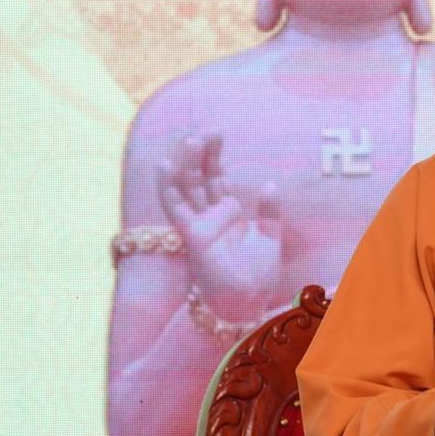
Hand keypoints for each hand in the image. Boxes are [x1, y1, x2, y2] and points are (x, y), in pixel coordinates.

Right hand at [157, 133, 281, 313]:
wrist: (246, 304)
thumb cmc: (256, 277)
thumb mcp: (270, 238)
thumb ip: (269, 212)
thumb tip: (269, 183)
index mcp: (228, 214)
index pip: (218, 177)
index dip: (216, 156)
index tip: (218, 133)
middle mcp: (210, 216)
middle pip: (202, 177)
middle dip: (203, 154)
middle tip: (209, 131)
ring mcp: (199, 225)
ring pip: (188, 187)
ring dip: (187, 164)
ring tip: (191, 141)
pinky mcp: (192, 235)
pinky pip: (176, 207)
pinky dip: (168, 187)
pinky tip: (164, 165)